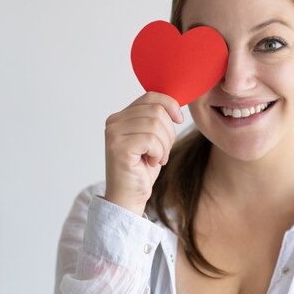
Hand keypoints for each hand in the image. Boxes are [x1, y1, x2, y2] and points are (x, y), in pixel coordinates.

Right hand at [104, 92, 182, 215]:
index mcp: (120, 116)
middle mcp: (113, 122)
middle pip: (156, 111)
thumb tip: (176, 103)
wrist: (129, 197)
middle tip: (163, 151)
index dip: (170, 105)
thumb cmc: (142, 168)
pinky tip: (153, 162)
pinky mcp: (118, 147)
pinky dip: (159, 152)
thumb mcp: (152, 138)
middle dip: (169, 132)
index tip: (179, 119)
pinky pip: (151, 140)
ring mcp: (114, 134)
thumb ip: (156, 118)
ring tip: (158, 157)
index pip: (151, 96)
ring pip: (155, 125)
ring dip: (165, 145)